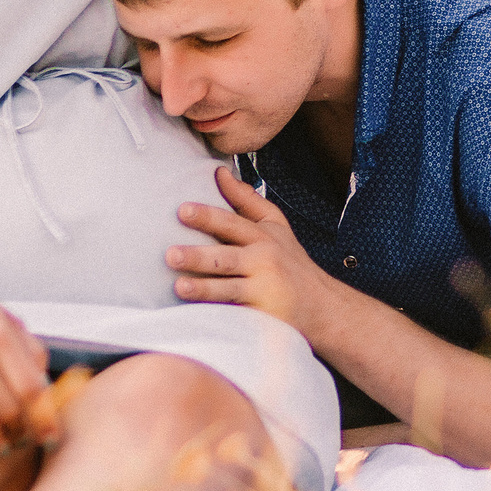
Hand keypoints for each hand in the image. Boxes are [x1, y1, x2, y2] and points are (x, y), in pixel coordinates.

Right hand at [0, 271, 50, 454]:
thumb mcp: (1, 319)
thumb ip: (28, 346)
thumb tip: (48, 381)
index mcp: (1, 334)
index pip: (33, 387)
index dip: (45, 420)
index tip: (51, 442)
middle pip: (8, 403)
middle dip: (20, 433)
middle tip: (22, 445)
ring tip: (0, 449)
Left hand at [169, 166, 330, 326]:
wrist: (320, 304)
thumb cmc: (289, 261)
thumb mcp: (274, 226)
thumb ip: (246, 199)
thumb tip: (219, 172)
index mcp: (262, 237)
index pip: (232, 224)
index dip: (207, 217)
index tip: (182, 210)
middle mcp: (264, 262)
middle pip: (227, 258)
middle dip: (199, 256)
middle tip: (170, 254)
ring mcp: (263, 292)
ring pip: (229, 289)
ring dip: (204, 288)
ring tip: (179, 286)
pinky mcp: (262, 317)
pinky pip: (236, 316)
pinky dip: (218, 315)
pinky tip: (197, 316)